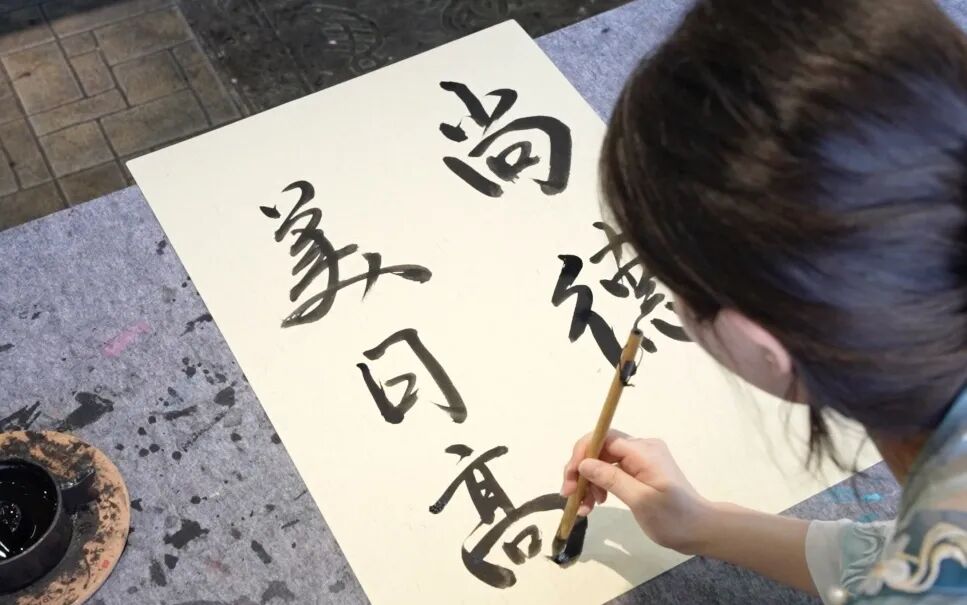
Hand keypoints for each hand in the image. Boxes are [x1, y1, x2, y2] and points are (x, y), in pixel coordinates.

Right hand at [561, 429, 711, 553]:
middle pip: (600, 448)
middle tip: (570, 496)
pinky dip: (601, 485)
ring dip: (589, 481)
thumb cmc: (673, 518)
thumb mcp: (641, 500)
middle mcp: (642, 448)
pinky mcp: (641, 470)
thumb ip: (611, 479)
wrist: (701, 529)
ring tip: (585, 506)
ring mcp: (642, 459)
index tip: (570, 480)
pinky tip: (596, 503)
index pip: (602, 438)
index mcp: (643, 450)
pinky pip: (613, 470)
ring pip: (604, 461)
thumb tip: (584, 464)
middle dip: (581, 470)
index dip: (581, 455)